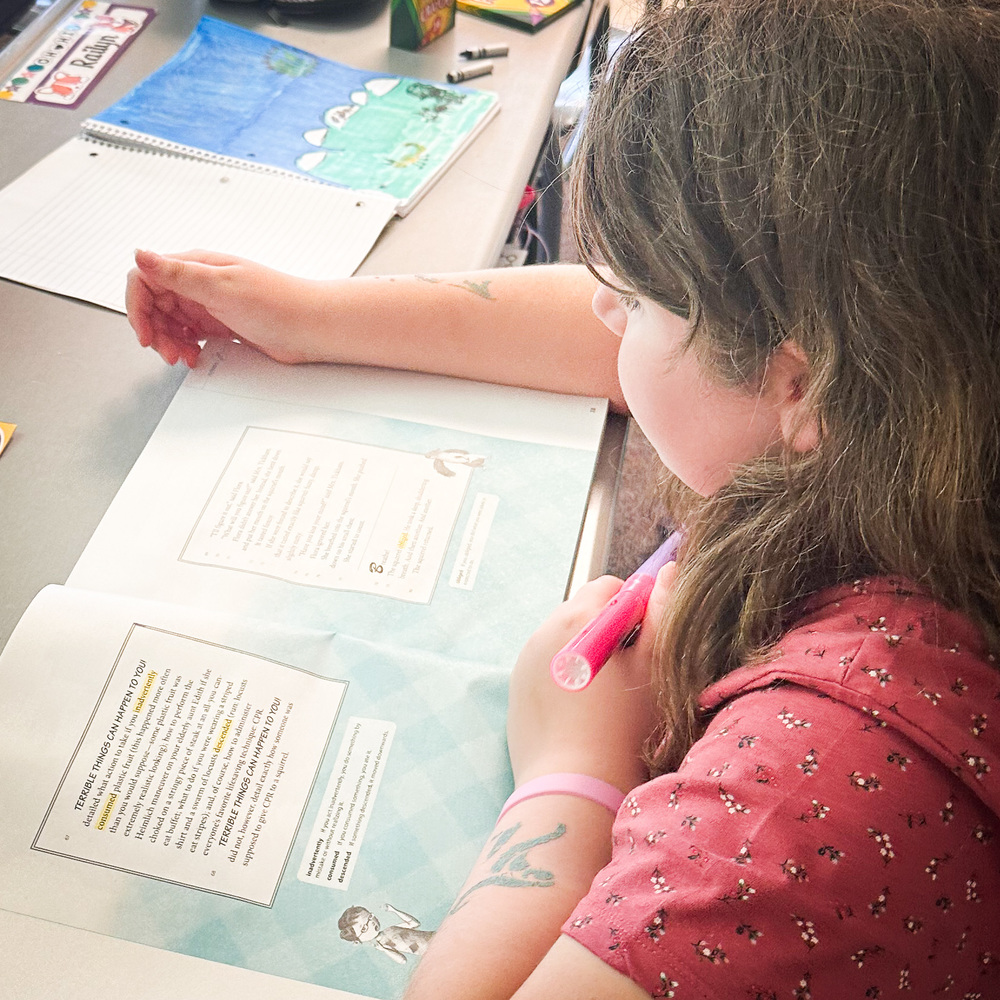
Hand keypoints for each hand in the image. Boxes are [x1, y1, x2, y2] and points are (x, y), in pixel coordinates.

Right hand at [125, 249, 324, 367]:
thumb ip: (179, 274)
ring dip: (169, 342)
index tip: (145, 333)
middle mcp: (200, 283)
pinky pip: (191, 335)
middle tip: (168, 353)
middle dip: (155, 330)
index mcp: (196, 266)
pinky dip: (186, 347)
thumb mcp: (222, 287)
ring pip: (171, 322)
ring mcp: (211, 304)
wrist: (312, 327)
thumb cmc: (277, 302)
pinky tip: (195, 357)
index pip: (147, 279)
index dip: (138, 307)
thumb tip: (141, 254)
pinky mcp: (222, 324)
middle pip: (156, 304)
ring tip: (184, 358)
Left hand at [506, 564, 674, 794]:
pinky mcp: (516, 688)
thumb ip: (663, 612)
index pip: (612, 588)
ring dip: (588, 652)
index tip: (647, 648)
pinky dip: (566, 677)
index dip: (638, 611)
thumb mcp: (655, 667)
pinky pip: (547, 666)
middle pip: (586, 610)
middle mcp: (544, 630)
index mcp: (578, 617)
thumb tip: (666, 571)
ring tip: (605, 698)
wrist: (574, 789)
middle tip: (630, 675)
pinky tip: (582, 711)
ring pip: (566, 639)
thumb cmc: (624, 729)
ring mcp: (525, 660)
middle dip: (610, 629)